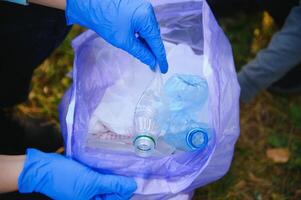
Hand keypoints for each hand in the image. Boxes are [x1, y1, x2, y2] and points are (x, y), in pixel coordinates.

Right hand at [18, 149, 136, 199]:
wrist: (44, 167)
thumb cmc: (65, 178)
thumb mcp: (90, 182)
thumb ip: (111, 184)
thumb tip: (132, 186)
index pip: (117, 198)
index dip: (127, 189)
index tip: (137, 176)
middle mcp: (92, 196)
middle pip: (113, 190)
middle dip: (122, 180)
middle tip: (132, 166)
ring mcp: (89, 186)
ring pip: (107, 181)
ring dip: (115, 173)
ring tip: (124, 162)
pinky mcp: (86, 176)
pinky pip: (100, 174)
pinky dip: (106, 168)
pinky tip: (112, 160)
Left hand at [65, 0, 167, 72]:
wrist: (89, 5)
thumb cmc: (105, 21)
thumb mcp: (124, 41)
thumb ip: (141, 53)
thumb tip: (151, 62)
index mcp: (146, 17)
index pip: (157, 41)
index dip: (160, 57)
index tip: (164, 69)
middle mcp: (147, 10)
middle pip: (154, 35)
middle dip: (154, 50)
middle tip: (153, 65)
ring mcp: (142, 7)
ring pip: (149, 30)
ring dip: (147, 43)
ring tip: (146, 56)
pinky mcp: (136, 8)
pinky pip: (143, 24)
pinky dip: (142, 35)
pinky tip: (139, 44)